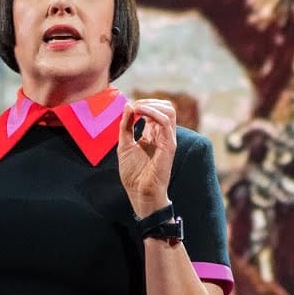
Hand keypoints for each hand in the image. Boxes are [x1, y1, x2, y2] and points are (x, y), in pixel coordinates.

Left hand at [118, 99, 176, 217]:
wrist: (139, 193)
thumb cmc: (133, 174)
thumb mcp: (124, 145)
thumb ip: (125, 126)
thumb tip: (128, 105)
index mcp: (154, 135)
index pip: (157, 110)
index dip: (144, 104)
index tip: (129, 108)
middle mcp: (163, 135)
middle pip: (166, 107)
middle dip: (149, 101)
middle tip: (134, 106)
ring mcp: (168, 139)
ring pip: (169, 110)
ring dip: (151, 104)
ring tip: (136, 108)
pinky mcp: (169, 145)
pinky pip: (165, 122)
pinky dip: (152, 112)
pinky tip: (139, 113)